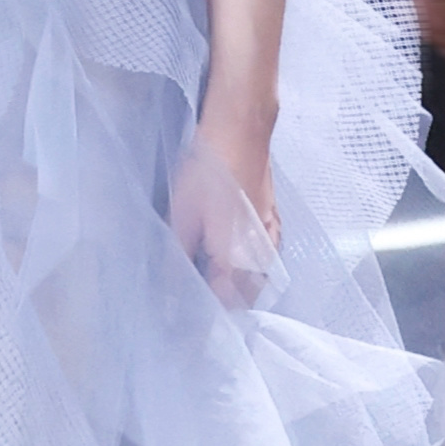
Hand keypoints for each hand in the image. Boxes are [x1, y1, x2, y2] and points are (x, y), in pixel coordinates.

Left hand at [171, 101, 280, 306]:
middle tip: (196, 298)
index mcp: (237, 259)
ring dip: (240, 288)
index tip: (183, 314)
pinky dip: (254, 268)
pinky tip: (237, 257)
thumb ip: (178, 258)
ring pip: (260, 279)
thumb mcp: (183, 216)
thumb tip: (170, 292)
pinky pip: (268, 259)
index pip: (223, 303)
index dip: (203, 311)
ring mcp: (272, 237)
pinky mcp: (275, 220)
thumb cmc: (210, 170)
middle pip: (246, 296)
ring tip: (213, 281)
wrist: (242, 131)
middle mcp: (261, 255)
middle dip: (224, 302)